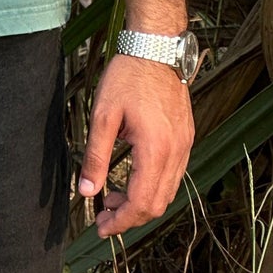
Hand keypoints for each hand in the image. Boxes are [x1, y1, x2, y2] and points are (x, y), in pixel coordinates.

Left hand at [78, 52, 193, 236]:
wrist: (156, 46)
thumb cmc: (129, 75)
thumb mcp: (103, 114)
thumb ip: (95, 155)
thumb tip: (86, 190)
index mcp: (156, 149)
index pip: (142, 204)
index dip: (121, 221)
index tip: (101, 226)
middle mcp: (176, 152)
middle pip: (158, 205)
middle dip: (130, 217)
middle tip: (104, 215)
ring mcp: (185, 144)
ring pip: (168, 192)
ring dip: (142, 202)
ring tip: (114, 195)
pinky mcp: (186, 137)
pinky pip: (174, 174)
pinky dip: (154, 186)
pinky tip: (134, 177)